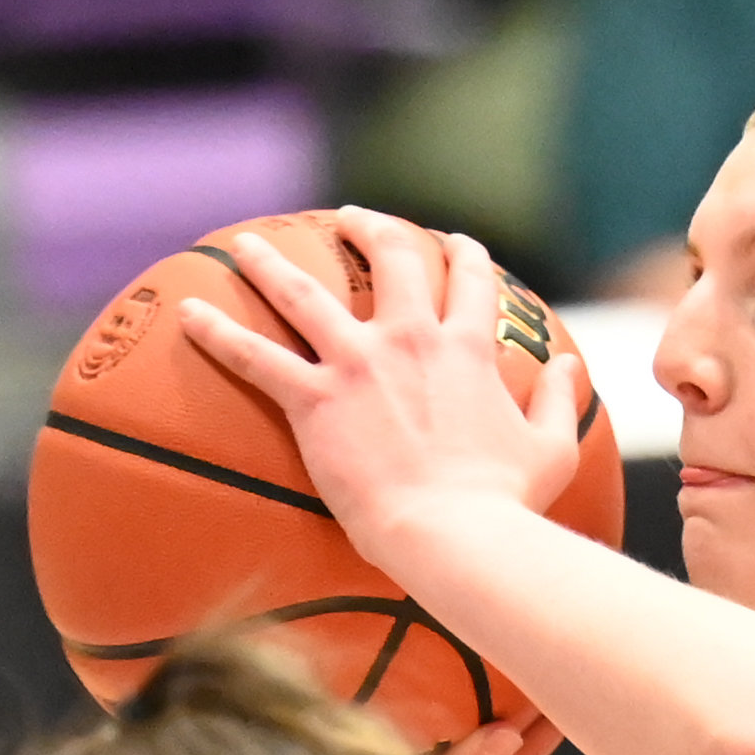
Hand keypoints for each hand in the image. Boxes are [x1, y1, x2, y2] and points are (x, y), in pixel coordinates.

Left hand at [178, 206, 582, 564]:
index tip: (452, 243)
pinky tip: (186, 314)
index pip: (470, 279)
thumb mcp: (552, 448)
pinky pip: (256, 357)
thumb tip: (568, 365)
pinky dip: (218, 333)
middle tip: (350, 220)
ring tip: (245, 245)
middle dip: (370, 229)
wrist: (456, 535)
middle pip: (389, 257)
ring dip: (270, 264)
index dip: (463, 254)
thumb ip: (557, 398)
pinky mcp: (316, 399)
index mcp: (468, 348)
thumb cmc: (506, 503)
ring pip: (304, 293)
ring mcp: (359, 364)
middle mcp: (411, 338)